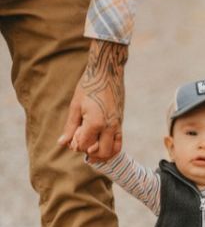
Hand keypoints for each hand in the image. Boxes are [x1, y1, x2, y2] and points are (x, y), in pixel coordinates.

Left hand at [58, 40, 127, 161]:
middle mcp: (109, 126)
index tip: (72, 135)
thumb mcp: (75, 106)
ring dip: (102, 154)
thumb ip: (70, 127)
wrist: (108, 72)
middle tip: (82, 143)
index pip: (84, 146)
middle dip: (89, 152)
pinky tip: (101, 146)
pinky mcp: (120, 122)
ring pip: (113, 150)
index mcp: (96, 123)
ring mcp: (117, 124)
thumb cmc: (89, 86)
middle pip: (100, 153)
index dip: (76, 144)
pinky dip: (111, 148)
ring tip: (91, 150)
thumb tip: (62, 143)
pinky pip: (119, 142)